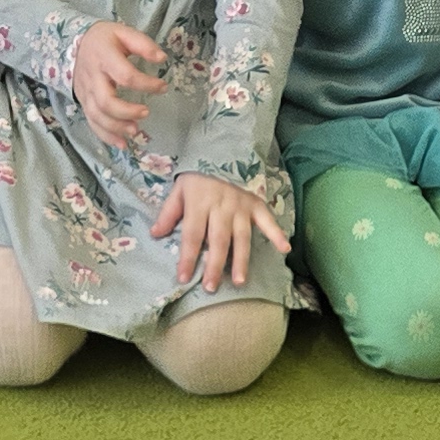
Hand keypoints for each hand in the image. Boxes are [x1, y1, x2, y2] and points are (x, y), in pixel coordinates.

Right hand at [70, 21, 168, 142]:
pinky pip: (92, 123)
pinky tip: (122, 144)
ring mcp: (85, 92)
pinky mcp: (83, 102)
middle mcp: (92, 77)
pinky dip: (106, 136)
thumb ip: (143, 44)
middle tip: (146, 112)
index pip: (124, 75)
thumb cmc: (105, 39)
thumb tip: (162, 58)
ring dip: (116, 127)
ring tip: (135, 131)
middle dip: (126, 111)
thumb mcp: (123, 32)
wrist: (74, 43)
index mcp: (104, 57)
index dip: (145, 84)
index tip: (162, 86)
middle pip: (105, 101)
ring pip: (97, 116)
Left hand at [151, 171, 290, 292]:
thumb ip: (168, 213)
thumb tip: (155, 234)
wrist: (222, 153)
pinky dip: (276, 233)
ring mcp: (240, 206)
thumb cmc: (197, 178)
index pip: (192, 234)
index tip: (183, 278)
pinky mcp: (256, 204)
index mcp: (199, 203)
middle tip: (211, 287)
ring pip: (241, 237)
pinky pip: (267, 220)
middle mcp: (221, 206)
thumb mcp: (179, 190)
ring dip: (240, 259)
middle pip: (217, 240)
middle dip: (214, 264)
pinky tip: (284, 248)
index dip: (187, 257)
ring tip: (238, 281)